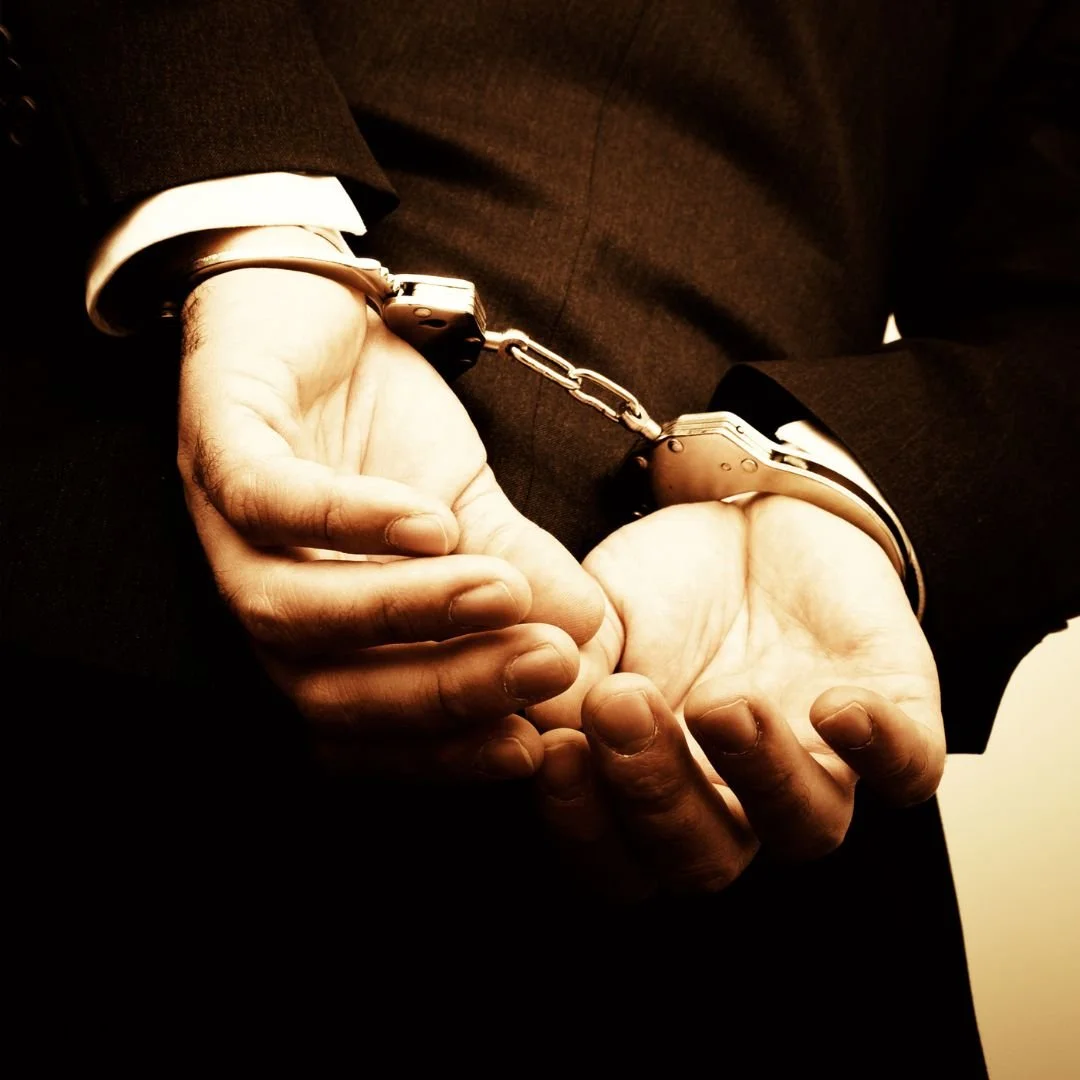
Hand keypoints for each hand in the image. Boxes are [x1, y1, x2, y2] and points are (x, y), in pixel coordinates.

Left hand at [176, 238, 603, 781]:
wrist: (313, 306)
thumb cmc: (380, 422)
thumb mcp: (471, 507)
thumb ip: (524, 573)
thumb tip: (592, 637)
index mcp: (315, 633)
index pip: (361, 728)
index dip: (442, 751)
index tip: (534, 747)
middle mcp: (260, 597)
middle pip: (324, 690)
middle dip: (446, 688)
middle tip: (547, 665)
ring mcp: (223, 526)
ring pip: (287, 609)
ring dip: (405, 611)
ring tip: (503, 593)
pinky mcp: (217, 438)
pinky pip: (266, 500)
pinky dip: (348, 521)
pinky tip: (429, 522)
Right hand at [531, 495, 943, 897]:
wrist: (750, 512)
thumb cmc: (666, 581)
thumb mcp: (598, 612)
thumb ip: (571, 670)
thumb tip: (537, 724)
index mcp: (657, 789)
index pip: (618, 857)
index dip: (584, 826)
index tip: (554, 752)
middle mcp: (736, 798)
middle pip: (705, 862)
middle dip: (658, 796)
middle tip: (622, 711)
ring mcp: (818, 765)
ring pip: (806, 828)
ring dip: (761, 775)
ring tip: (722, 705)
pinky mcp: (895, 717)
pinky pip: (907, 764)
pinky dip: (881, 747)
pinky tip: (837, 707)